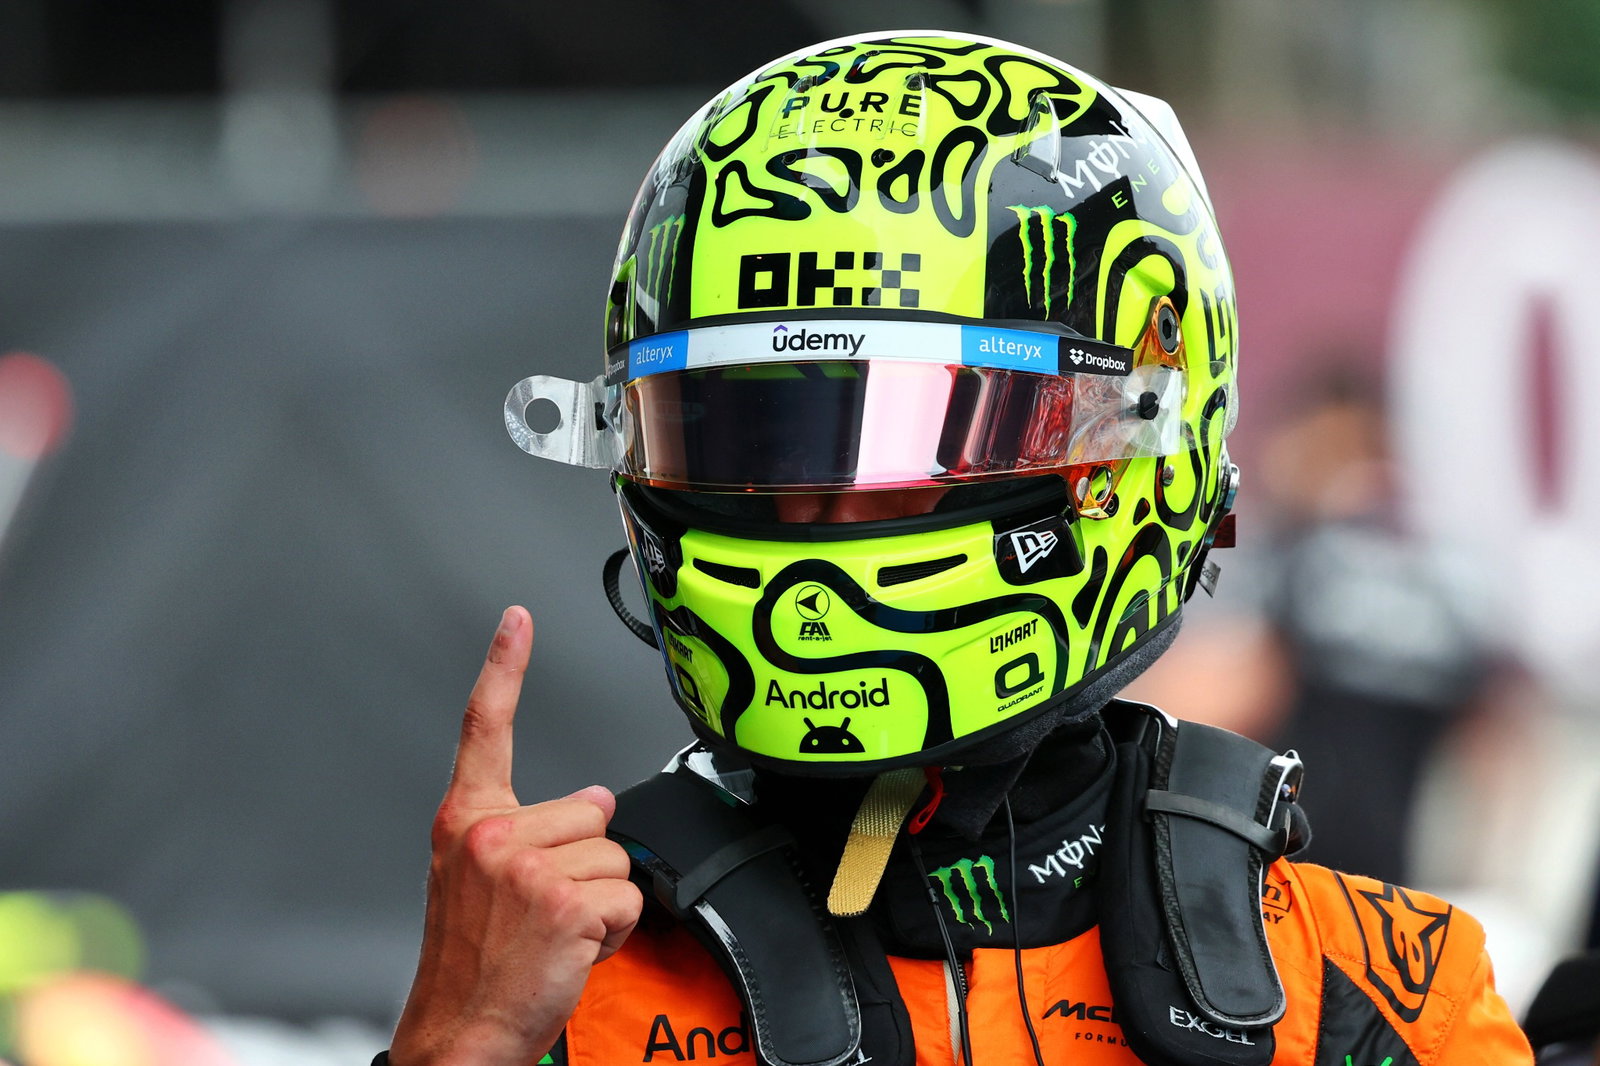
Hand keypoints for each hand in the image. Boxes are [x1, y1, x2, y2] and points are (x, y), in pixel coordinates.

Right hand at [389, 607, 642, 1065]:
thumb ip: (529, 831)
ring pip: (615, 856)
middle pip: (591, 810)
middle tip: (541, 911)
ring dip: (600, 901)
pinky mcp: (562, 901)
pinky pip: (627, 898)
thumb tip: (596, 801)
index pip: (485, 728)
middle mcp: (490, 834)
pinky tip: (569, 950)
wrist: (459, 1033)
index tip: (518, 619)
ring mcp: (525, 867)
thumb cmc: (472, 964)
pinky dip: (613, 931)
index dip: (504, 667)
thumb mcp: (477, 881)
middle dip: (585, 863)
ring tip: (552, 933)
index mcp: (466, 820)